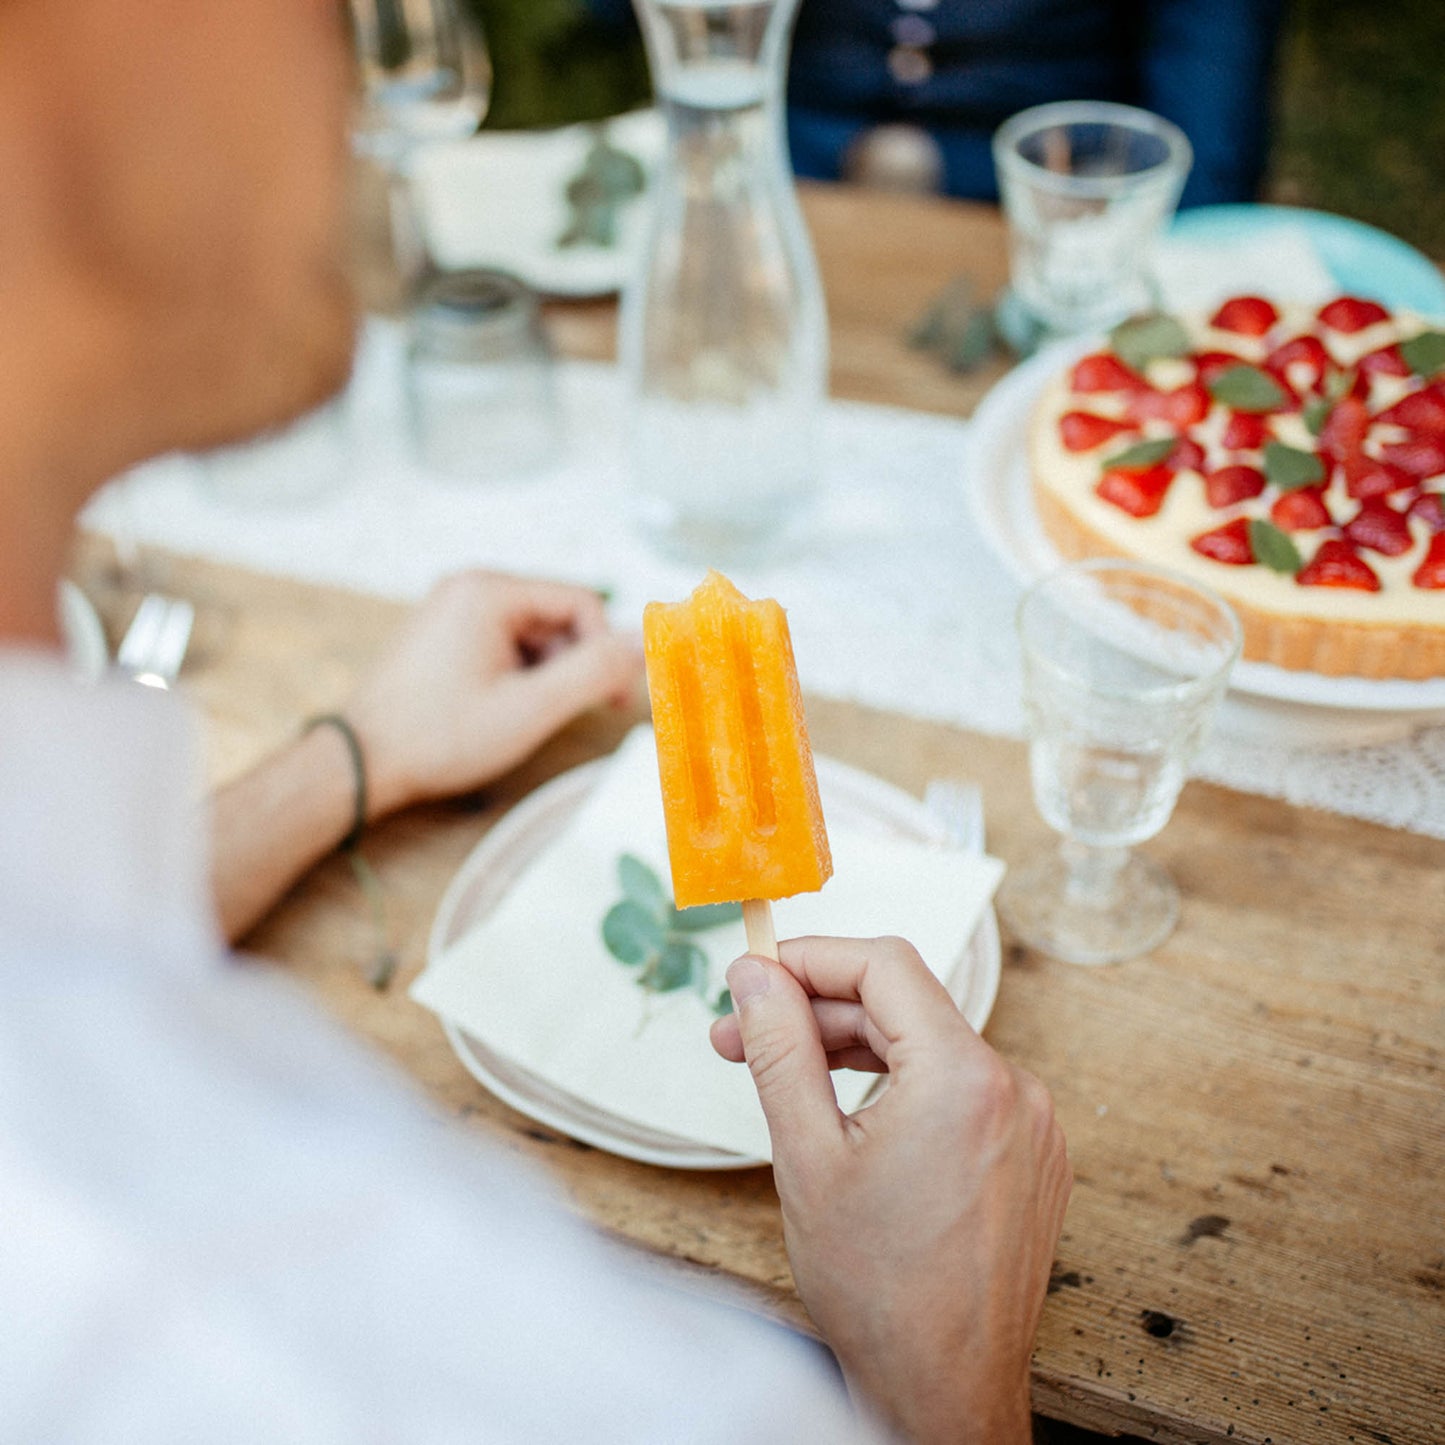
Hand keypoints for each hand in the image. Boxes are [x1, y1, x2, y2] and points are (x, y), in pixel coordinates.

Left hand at [345, 571, 642, 819]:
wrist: (362, 762)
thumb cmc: (438, 736)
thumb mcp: (530, 709)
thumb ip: (593, 673)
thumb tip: (644, 645)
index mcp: (489, 592)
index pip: (581, 601)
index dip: (607, 648)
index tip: (615, 698)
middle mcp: (469, 588)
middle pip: (558, 615)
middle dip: (578, 662)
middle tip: (585, 712)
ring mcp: (453, 610)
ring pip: (534, 633)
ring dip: (550, 672)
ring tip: (535, 717)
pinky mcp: (445, 635)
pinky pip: (505, 643)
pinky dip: (522, 674)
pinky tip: (511, 711)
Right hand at [710, 937, 1070, 1444]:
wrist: (944, 1391)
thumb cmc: (881, 1293)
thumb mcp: (806, 1154)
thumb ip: (780, 1048)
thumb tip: (755, 976)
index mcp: (964, 1078)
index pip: (883, 965)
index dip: (810, 958)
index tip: (757, 975)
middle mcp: (1013, 1088)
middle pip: (903, 1006)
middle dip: (817, 1014)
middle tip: (742, 1036)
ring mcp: (1031, 1123)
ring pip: (928, 1047)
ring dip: (854, 1050)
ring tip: (785, 1077)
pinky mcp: (1032, 1154)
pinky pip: (958, 1089)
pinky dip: (899, 1086)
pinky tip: (848, 1115)